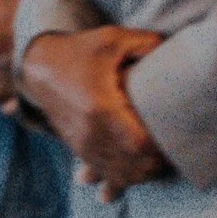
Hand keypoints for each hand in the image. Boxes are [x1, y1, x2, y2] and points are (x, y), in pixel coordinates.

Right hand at [17, 23, 168, 198]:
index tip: (179, 141)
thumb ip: (146, 43)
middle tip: (176, 155)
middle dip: (156, 165)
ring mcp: (82, 143)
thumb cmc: (78, 51)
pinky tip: (135, 177)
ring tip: (160, 167)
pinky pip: (102, 172)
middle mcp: (90, 132)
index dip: (162, 149)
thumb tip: (173, 49)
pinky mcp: (77, 147)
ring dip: (141, 175)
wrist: (38, 67)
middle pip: (132, 164)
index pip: (139, 144)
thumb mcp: (112, 39)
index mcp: (101, 107)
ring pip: (118, 174)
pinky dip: (120, 178)